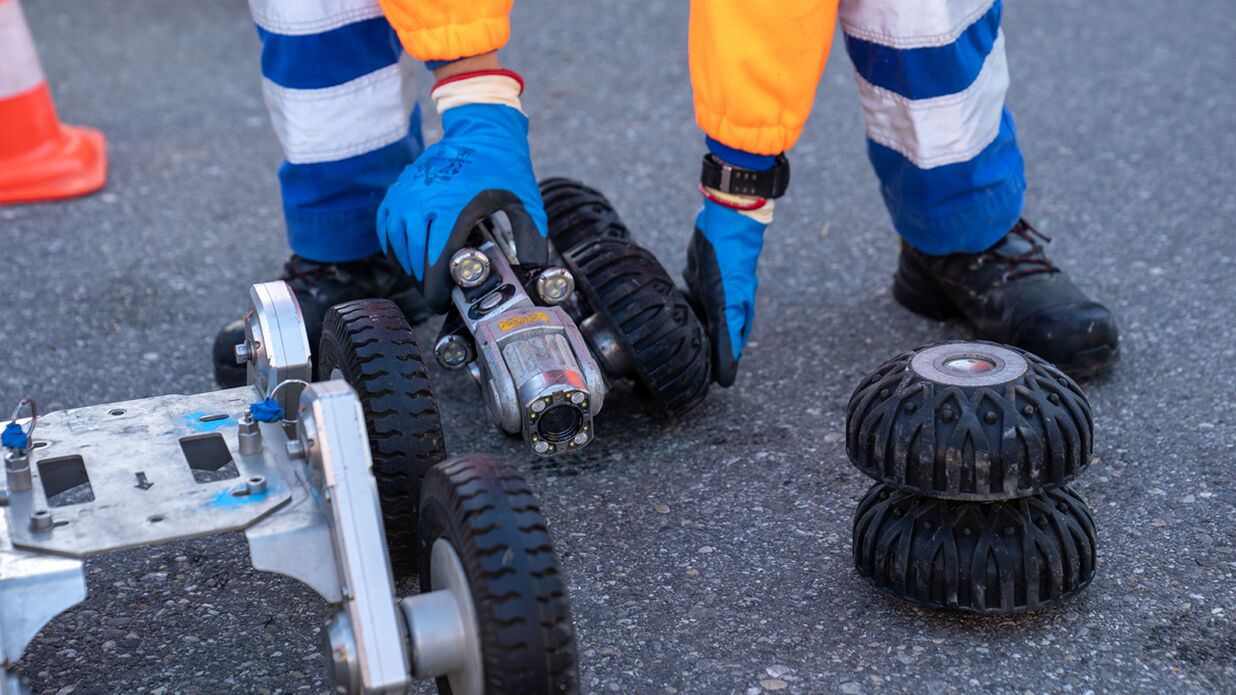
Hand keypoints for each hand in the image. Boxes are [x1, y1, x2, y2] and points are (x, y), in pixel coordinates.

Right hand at [377, 100, 547, 311]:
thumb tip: (535, 275)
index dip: (435, 290)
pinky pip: (386, 228)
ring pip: (398, 246)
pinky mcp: (398, 189)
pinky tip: (409, 257)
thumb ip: (532, 241)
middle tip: (439, 296)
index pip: (435, 262)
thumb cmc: (504, 168)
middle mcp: (423, 201)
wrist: (481, 130)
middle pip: (415, 259)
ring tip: (427, 279)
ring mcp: (406, 193)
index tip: (441, 303)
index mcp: (453, 208)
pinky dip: (394, 247)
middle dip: (426, 284)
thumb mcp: (526, 203)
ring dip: (410, 267)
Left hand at [683, 197, 768, 386]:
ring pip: (696, 324)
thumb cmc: (730, 265)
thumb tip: (726, 379)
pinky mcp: (698, 281)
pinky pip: (686, 304)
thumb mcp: (726, 306)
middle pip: (709, 343)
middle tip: (669, 373)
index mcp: (736, 322)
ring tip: (662, 350)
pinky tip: (664, 318)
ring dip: (683, 335)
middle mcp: (725, 312)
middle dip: (693, 357)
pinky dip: (677, 313)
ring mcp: (712, 296)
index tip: (690, 390)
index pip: (725, 358)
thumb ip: (725, 341)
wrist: (725, 223)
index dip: (710, 375)